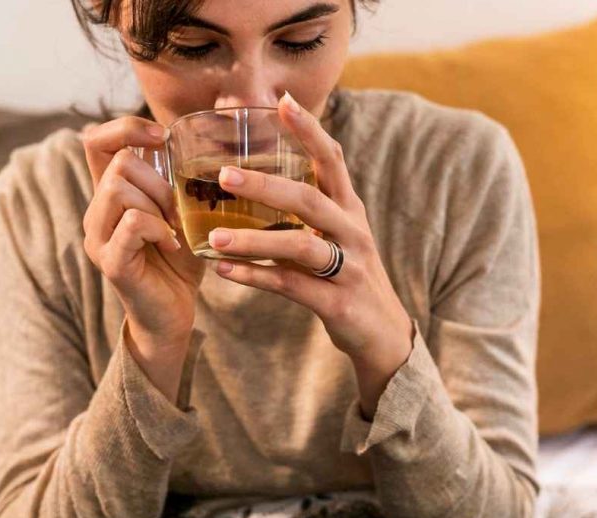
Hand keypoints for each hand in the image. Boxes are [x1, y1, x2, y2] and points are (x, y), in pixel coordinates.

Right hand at [82, 117, 206, 400]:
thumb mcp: (183, 212)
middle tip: (177, 211)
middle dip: (157, 180)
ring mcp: (98, 237)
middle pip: (117, 163)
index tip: (162, 138)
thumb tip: (209, 140)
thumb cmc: (180, 262)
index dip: (126, 128)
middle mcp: (96, 212)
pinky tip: (172, 245)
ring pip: (119, 188)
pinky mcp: (110, 261)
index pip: (97, 140)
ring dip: (157, 203)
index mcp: (110, 195)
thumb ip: (180, 180)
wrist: (174, 315)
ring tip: (174, 228)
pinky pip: (132, 223)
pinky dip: (159, 229)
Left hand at [208, 93, 413, 417]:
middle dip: (266, 185)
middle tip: (224, 175)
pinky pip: (291, 286)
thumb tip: (255, 180)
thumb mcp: (334, 236)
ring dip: (254, 240)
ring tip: (214, 238)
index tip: (283, 101)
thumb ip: (304, 211)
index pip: (332, 160)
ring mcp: (348, 268)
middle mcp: (353, 232)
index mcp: (349, 210)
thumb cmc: (348, 278)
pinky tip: (224, 272)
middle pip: (310, 199)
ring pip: (299, 246)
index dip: (310, 130)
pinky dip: (255, 277)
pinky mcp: (338, 302)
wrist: (382, 336)